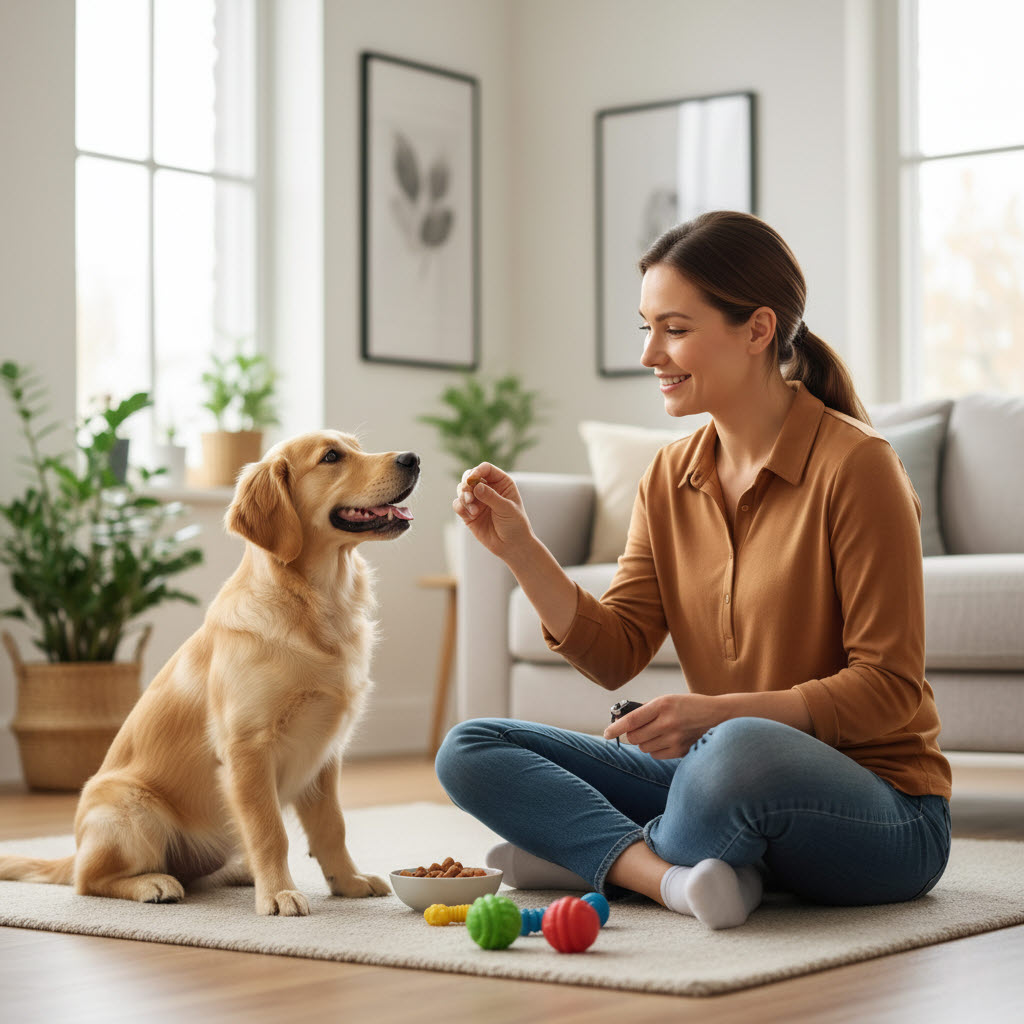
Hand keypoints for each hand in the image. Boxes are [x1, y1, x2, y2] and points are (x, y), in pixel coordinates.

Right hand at [453, 463, 534, 559]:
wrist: (512, 546)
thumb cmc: (515, 525)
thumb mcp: (507, 509)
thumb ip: (491, 497)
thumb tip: (476, 486)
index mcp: (501, 482)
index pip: (485, 469)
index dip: (477, 471)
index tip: (472, 480)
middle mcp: (488, 488)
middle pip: (470, 476)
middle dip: (466, 484)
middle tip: (468, 496)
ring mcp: (477, 500)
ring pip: (461, 490)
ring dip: (463, 498)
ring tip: (473, 511)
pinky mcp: (468, 513)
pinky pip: (458, 504)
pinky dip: (460, 507)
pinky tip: (470, 515)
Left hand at [602, 694, 723, 758]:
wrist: (718, 715)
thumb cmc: (688, 706)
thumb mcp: (668, 700)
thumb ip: (647, 710)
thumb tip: (623, 722)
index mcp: (663, 705)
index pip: (631, 720)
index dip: (615, 728)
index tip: (606, 733)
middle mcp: (668, 722)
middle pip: (635, 737)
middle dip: (631, 735)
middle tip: (637, 730)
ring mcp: (675, 738)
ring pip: (644, 747)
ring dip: (644, 742)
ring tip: (657, 732)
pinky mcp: (681, 750)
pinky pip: (656, 755)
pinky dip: (655, 749)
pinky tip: (664, 740)